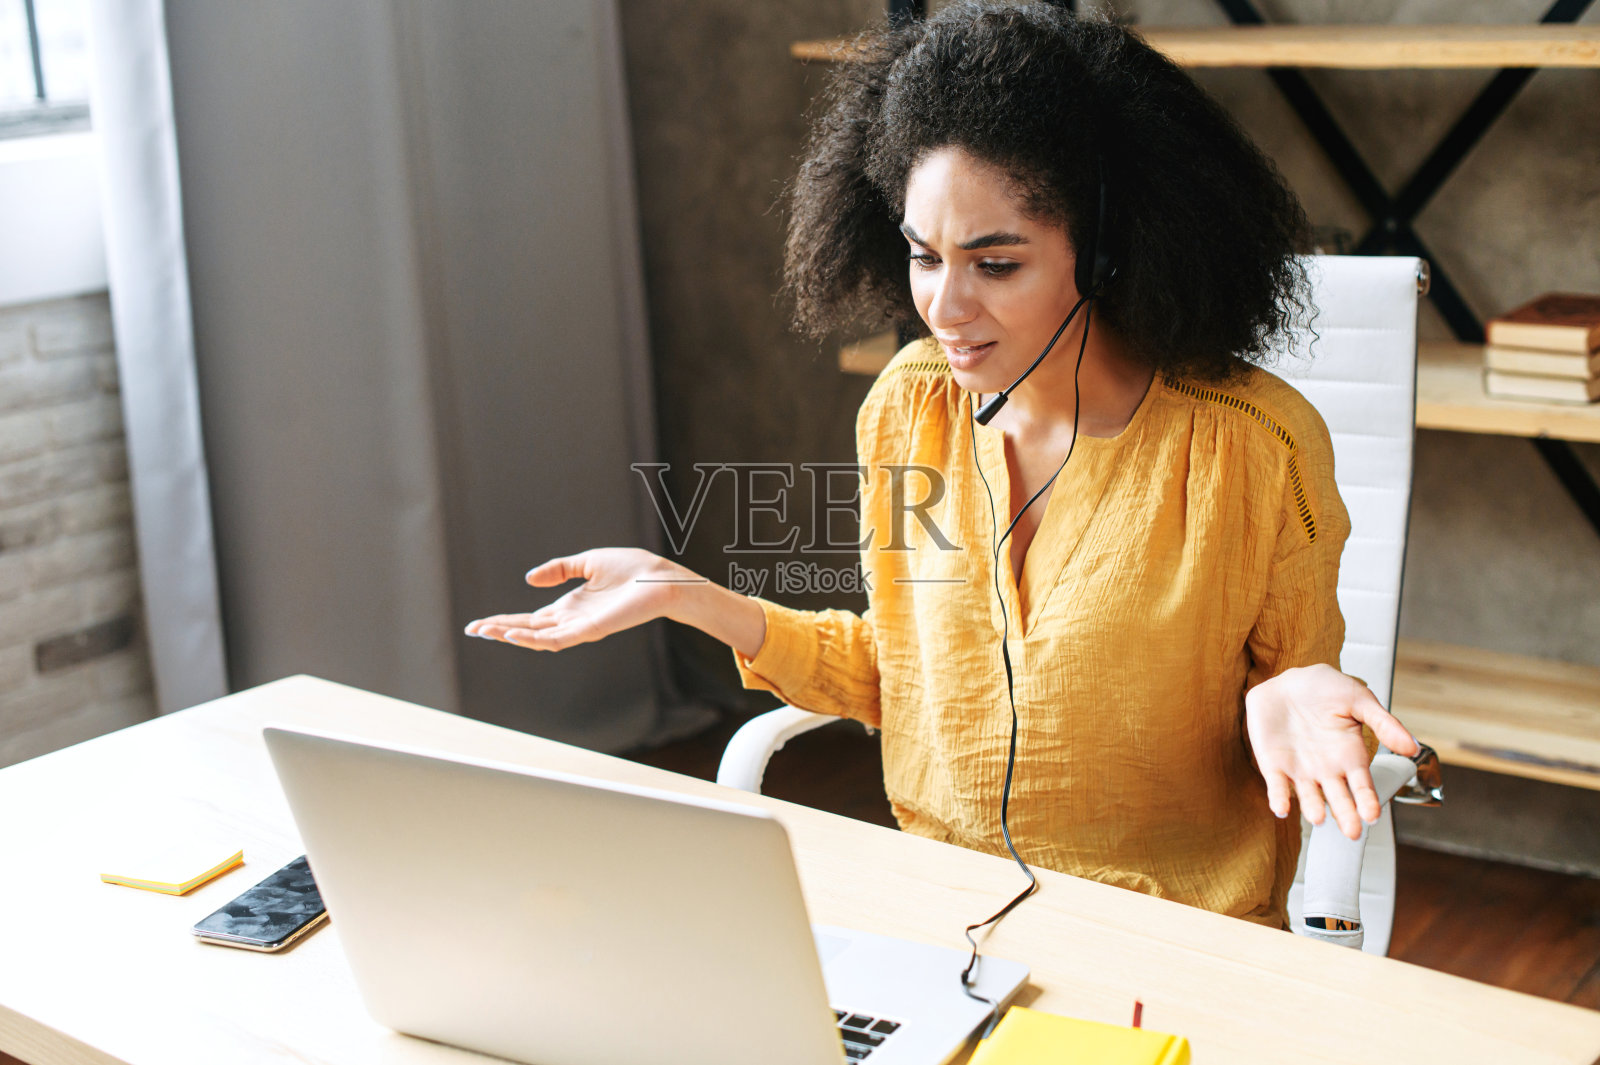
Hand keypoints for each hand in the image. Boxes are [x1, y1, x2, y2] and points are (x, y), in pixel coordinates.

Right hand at [464, 548, 691, 651]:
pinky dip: (534, 639)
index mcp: (570, 606)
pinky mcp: (591, 630)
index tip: (479, 622)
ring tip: (486, 631)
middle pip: (528, 629)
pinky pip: (558, 640)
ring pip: (538, 638)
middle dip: (500, 630)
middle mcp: (572, 620)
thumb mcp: (587, 562)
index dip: (504, 619)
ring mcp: (581, 627)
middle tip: (472, 630)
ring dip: (511, 635)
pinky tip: (514, 634)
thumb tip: (528, 579)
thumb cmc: (632, 569)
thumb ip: (559, 569)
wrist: (661, 578)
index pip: (531, 617)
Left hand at [1245, 664, 1420, 840]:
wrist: (1288, 681)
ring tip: (1318, 818)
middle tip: (1353, 831)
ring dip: (1312, 807)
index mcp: (1350, 757)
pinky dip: (1279, 797)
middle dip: (1345, 815)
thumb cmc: (1327, 690)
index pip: (1362, 785)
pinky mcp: (1274, 764)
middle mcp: (1327, 769)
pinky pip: (1276, 785)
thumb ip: (1384, 724)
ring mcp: (1300, 769)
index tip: (1372, 815)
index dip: (1367, 800)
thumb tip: (1412, 747)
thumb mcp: (1359, 700)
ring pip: (1309, 795)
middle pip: (1339, 798)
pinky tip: (1281, 808)